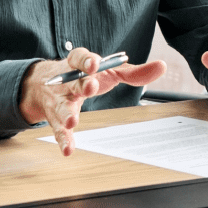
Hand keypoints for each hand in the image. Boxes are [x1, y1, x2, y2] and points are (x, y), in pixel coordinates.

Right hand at [19, 47, 165, 155]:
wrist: (45, 83)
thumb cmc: (84, 75)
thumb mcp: (107, 71)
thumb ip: (132, 71)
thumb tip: (161, 67)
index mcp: (78, 64)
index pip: (80, 58)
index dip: (87, 60)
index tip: (95, 64)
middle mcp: (66, 82)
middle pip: (73, 82)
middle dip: (82, 84)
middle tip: (90, 87)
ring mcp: (60, 101)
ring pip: (62, 107)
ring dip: (66, 113)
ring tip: (72, 121)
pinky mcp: (56, 119)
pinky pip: (58, 131)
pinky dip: (63, 140)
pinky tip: (68, 150)